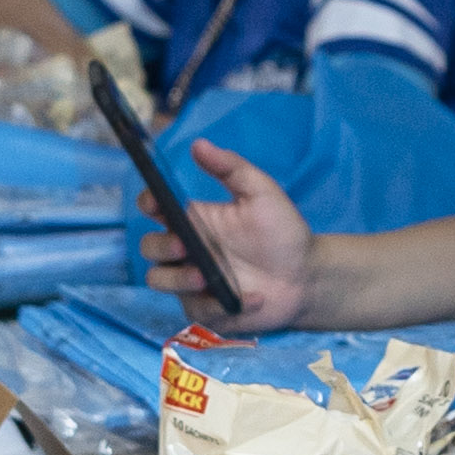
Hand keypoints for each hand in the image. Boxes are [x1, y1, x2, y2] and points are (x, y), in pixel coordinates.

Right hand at [144, 139, 310, 328]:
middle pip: (150, 247)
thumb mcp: (261, 193)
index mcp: (194, 220)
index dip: (148, 204)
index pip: (155, 209)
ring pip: (159, 280)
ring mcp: (192, 281)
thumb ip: (231, 168)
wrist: (306, 275)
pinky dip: (220, 306)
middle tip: (183, 246)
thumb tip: (198, 144)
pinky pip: (197, 310)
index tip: (155, 203)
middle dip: (159, 246)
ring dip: (176, 279)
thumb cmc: (282, 231)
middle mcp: (187, 250)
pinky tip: (255, 298)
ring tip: (204, 277)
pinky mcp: (206, 309)